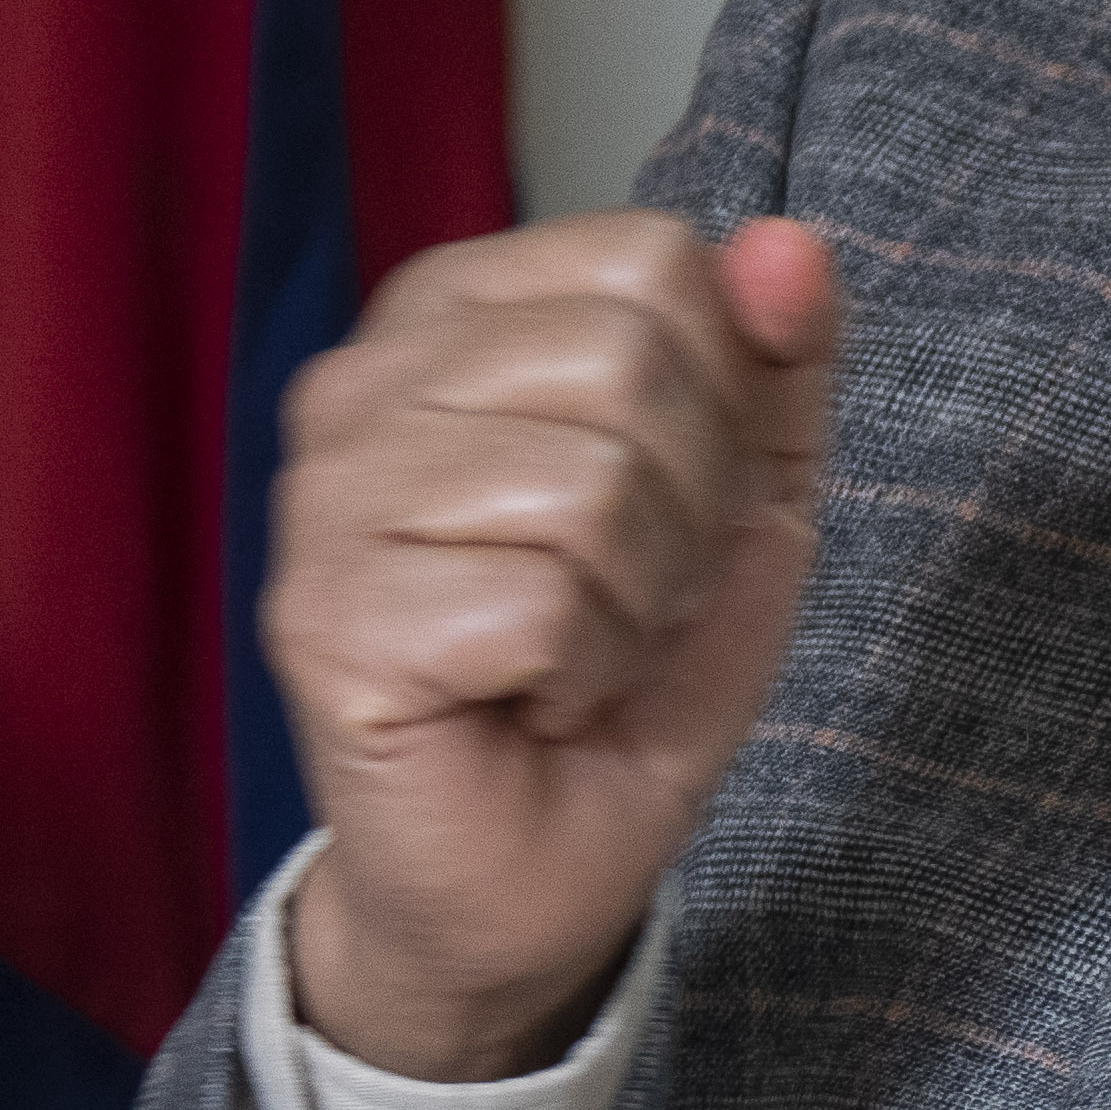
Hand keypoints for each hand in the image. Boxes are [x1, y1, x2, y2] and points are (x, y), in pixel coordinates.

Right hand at [265, 211, 841, 1077]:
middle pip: (626, 359)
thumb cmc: (628, 658)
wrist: (541, 866)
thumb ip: (779, 357)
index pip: (651, 257)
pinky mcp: (326, 622)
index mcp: (451, 311)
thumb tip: (787, 244)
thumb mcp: (748, 491)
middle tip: (626, 590)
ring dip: (637, 599)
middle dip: (686, 501)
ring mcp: (323, 502)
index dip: (721, 388)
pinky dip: (584, 672)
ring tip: (579, 649)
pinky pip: (543, 605)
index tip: (672, 491)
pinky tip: (531, 702)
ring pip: (588, 485)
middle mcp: (359, 382)